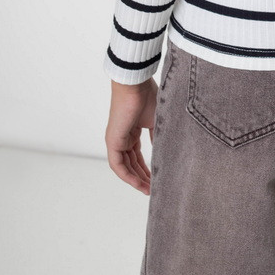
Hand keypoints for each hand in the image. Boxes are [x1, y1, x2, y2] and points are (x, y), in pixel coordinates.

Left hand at [105, 78, 157, 193]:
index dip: (147, 168)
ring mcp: (116, 140)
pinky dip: (127, 176)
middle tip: (154, 188)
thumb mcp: (157, 120)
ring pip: (124, 167)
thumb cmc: (147, 96)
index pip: (138, 155)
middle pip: (131, 163)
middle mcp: (123, 137)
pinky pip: (117, 165)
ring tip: (148, 190)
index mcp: (132, 131)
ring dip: (135, 180)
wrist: (136, 84)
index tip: (157, 178)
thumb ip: (158, 136)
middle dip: (142, 177)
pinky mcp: (112, 141)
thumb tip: (162, 151)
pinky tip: (138, 184)